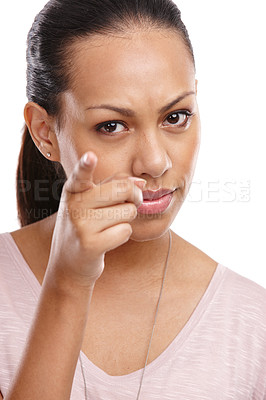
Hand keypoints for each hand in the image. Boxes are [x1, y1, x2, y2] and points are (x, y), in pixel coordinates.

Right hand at [46, 151, 146, 288]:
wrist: (69, 262)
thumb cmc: (86, 225)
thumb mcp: (91, 202)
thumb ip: (114, 185)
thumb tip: (141, 183)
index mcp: (73, 190)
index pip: (80, 175)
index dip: (85, 165)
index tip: (91, 156)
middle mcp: (74, 205)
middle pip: (122, 189)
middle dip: (134, 197)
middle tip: (129, 203)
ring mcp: (81, 225)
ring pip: (128, 211)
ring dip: (126, 219)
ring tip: (108, 225)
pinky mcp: (90, 245)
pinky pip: (125, 231)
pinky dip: (122, 235)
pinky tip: (106, 239)